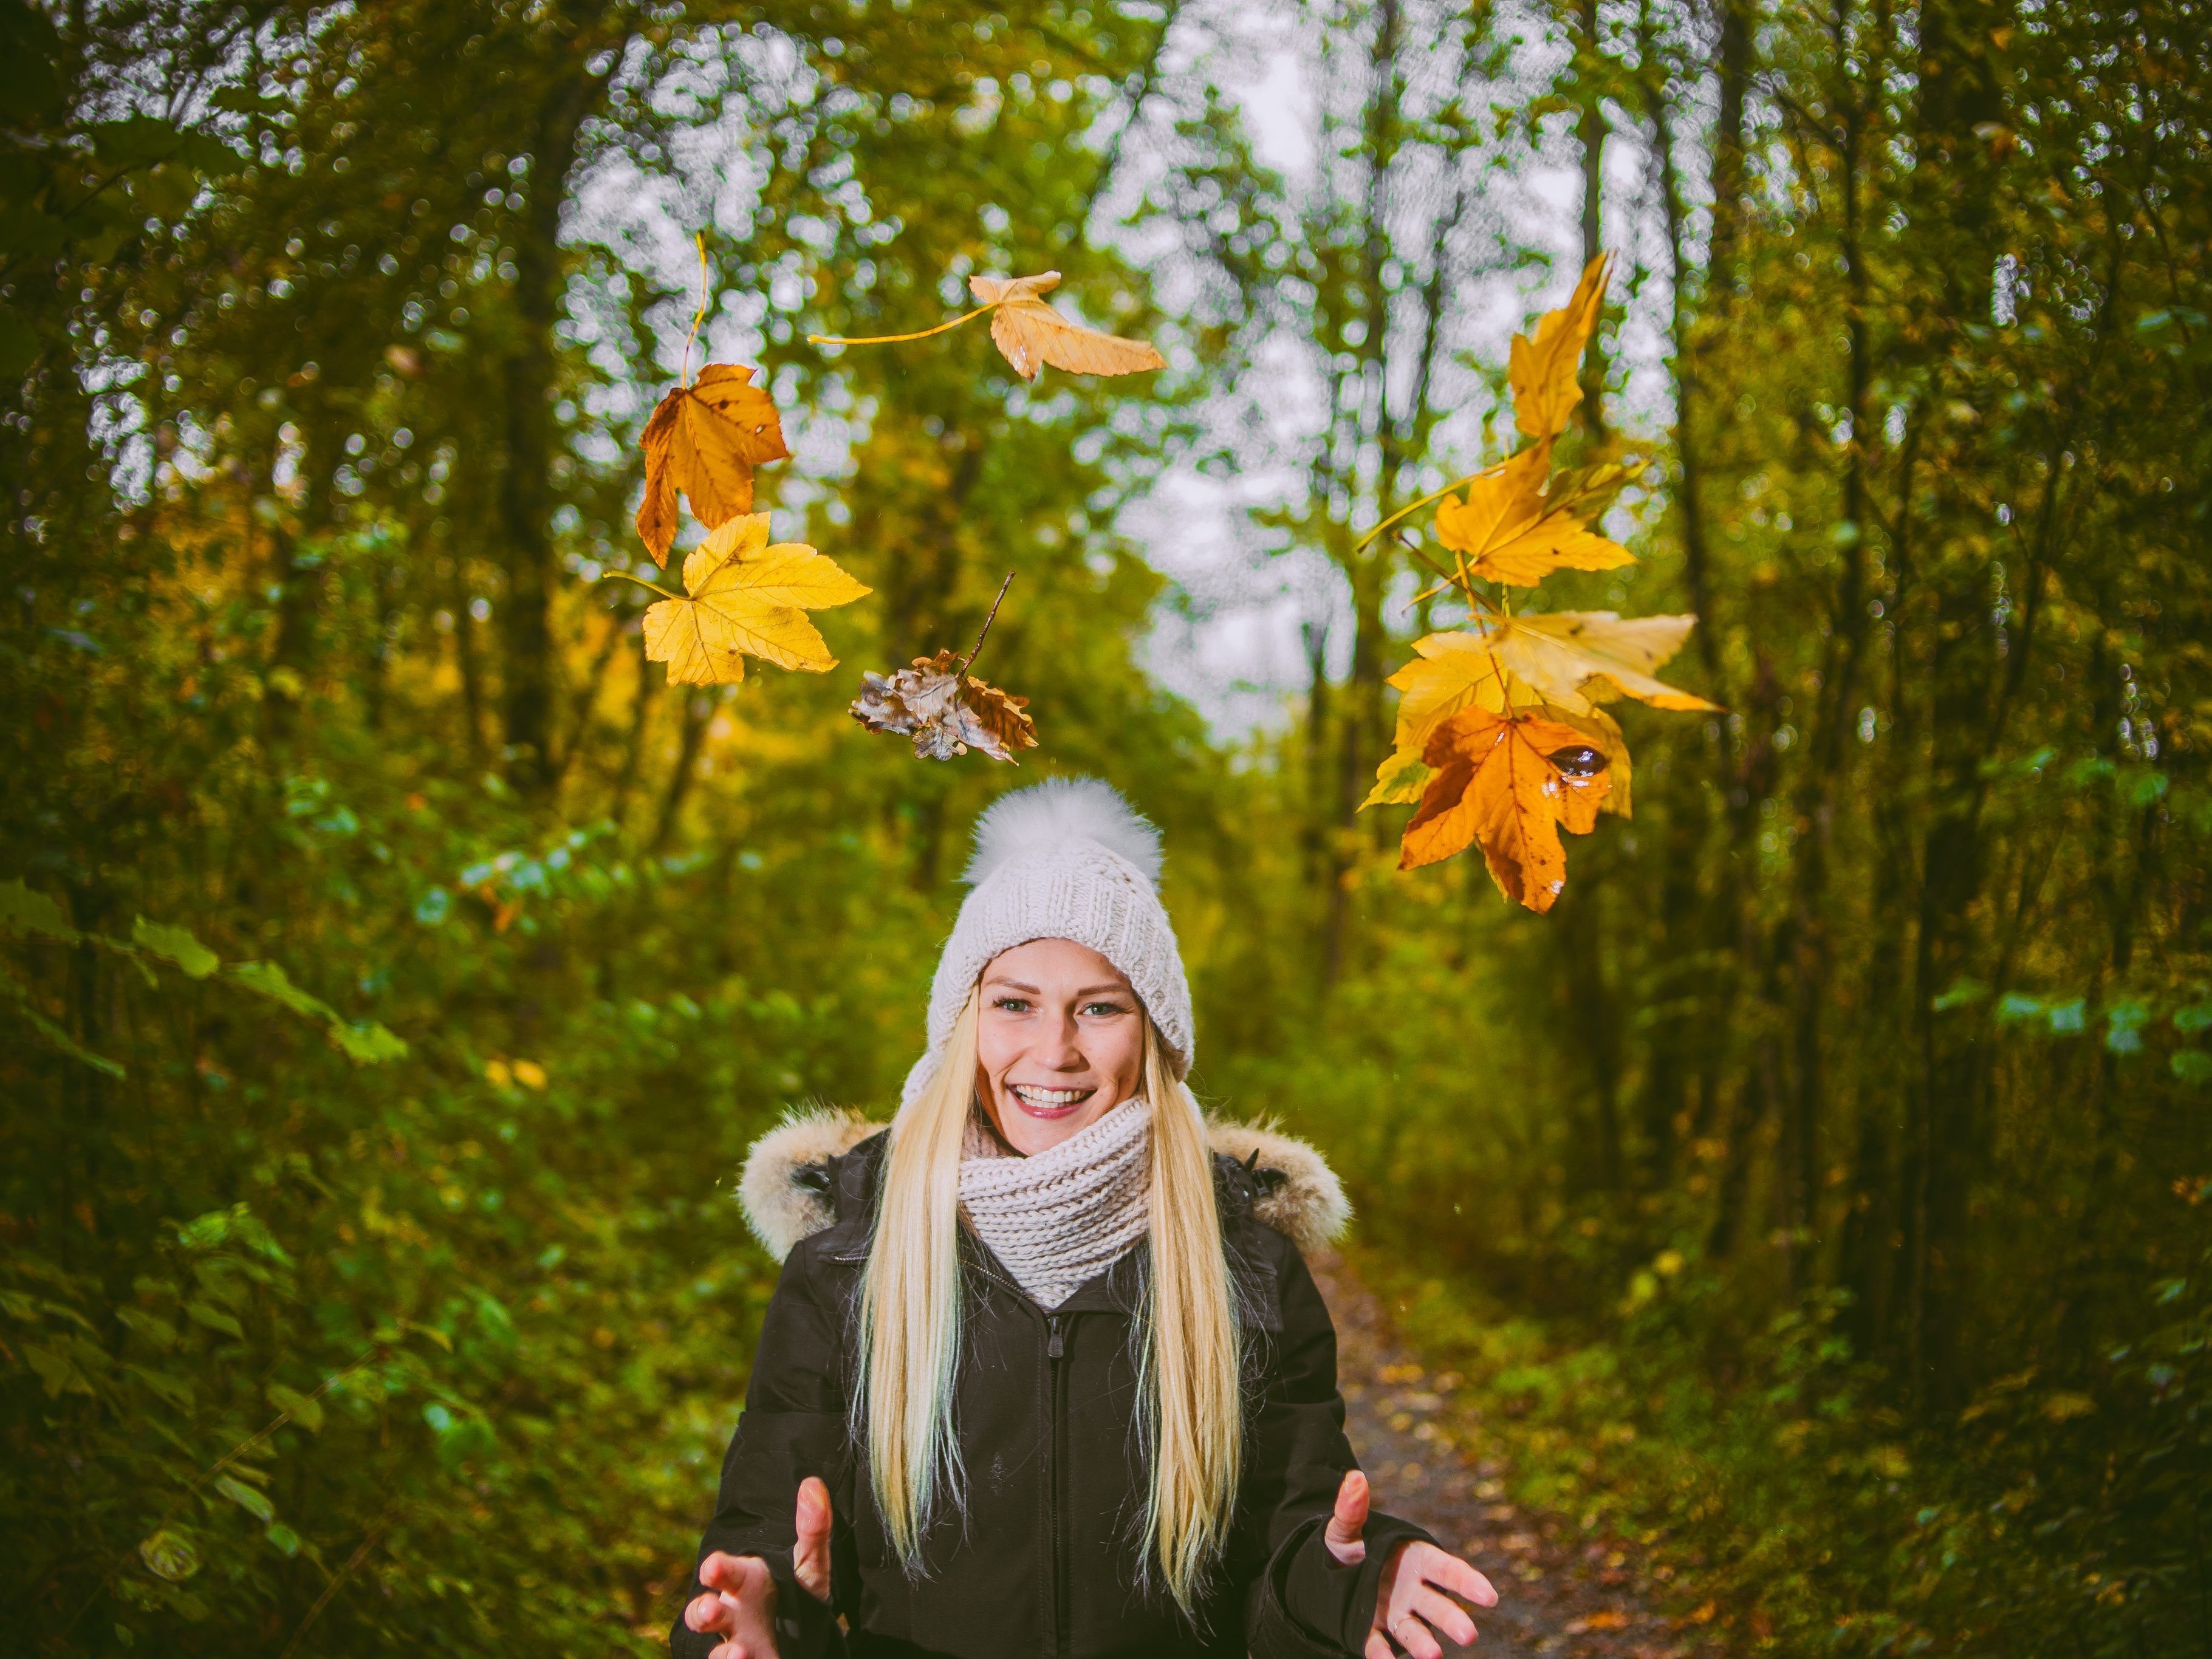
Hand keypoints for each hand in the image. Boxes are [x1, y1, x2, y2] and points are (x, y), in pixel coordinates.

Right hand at [681, 1476, 833, 1658]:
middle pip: (705, 1612)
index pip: (724, 1571)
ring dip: (721, 1653)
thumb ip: (813, 1528)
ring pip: (715, 1650)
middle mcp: (732, 1613)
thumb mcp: (810, 1562)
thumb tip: (814, 1484)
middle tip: (712, 1607)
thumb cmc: (798, 1591)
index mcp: (744, 1581)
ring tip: (739, 1652)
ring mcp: (736, 1643)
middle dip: (704, 1610)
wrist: (805, 1632)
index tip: (713, 1566)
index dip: (717, 1569)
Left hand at [1325, 1470, 1498, 1658]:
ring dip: (1425, 1643)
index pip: (1446, 1570)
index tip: (1489, 1596)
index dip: (1468, 1582)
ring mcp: (1396, 1614)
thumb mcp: (1346, 1528)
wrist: (1326, 1574)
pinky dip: (1383, 1655)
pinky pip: (1379, 1645)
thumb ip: (1351, 1509)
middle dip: (1453, 1619)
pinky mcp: (1374, 1632)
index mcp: (1415, 1560)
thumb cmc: (1349, 1548)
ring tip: (1433, 1655)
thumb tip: (1355, 1477)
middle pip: (1438, 1606)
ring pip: (1416, 1630)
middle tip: (1469, 1635)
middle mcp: (1413, 1591)